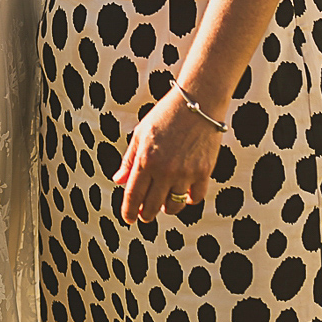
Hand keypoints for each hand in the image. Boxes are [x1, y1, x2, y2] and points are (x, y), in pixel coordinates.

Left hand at [114, 92, 220, 223]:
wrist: (198, 102)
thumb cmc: (165, 115)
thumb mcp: (141, 134)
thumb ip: (129, 160)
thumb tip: (117, 180)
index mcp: (146, 160)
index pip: (133, 195)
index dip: (129, 211)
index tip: (129, 219)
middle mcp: (165, 170)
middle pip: (152, 206)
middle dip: (146, 214)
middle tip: (145, 214)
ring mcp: (185, 172)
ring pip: (174, 206)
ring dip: (166, 208)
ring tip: (164, 204)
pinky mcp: (204, 172)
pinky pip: (195, 197)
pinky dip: (188, 199)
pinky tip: (184, 194)